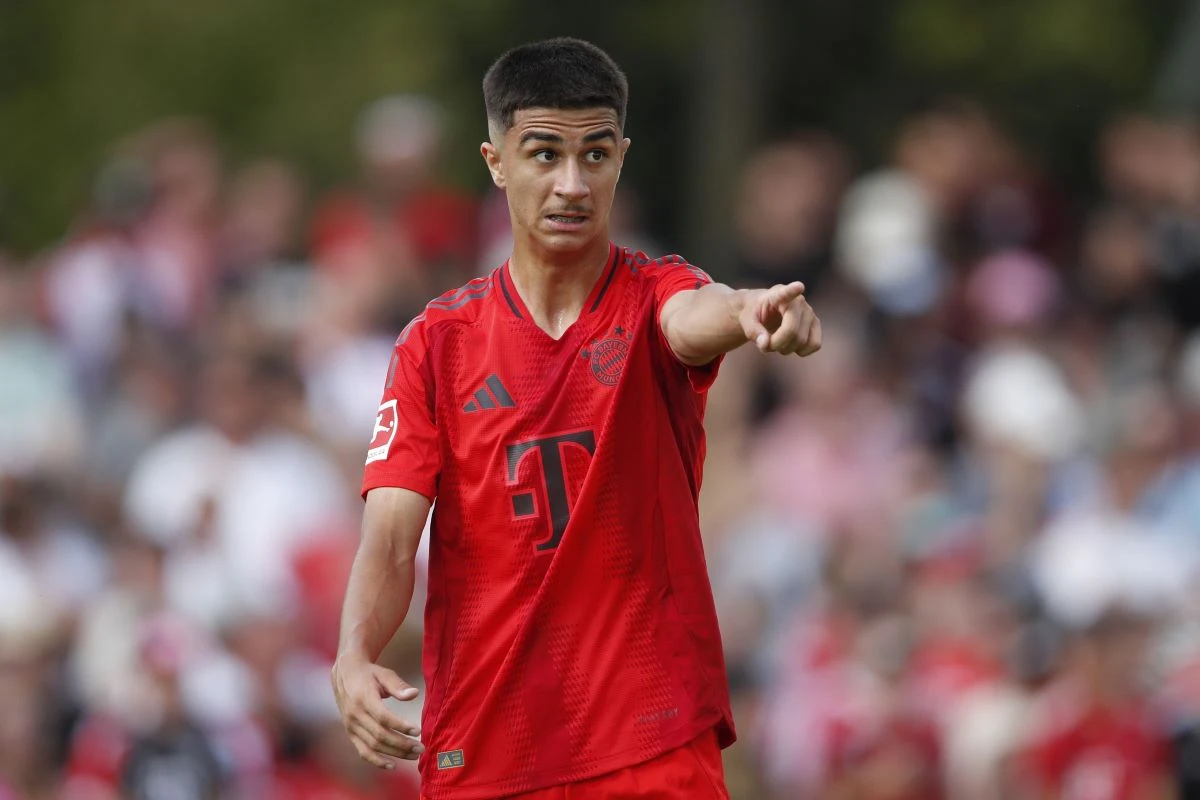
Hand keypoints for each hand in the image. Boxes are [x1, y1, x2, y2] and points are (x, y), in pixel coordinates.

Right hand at [332, 654, 423, 769]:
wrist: (345, 674)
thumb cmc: (370, 674)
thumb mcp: (384, 674)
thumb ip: (398, 685)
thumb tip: (413, 694)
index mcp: (363, 698)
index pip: (383, 717)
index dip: (400, 726)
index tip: (417, 731)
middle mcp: (355, 714)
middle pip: (380, 735)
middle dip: (402, 744)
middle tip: (421, 748)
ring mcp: (351, 726)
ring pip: (373, 745)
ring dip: (395, 753)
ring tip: (414, 755)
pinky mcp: (350, 733)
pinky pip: (363, 751)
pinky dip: (377, 761)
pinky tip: (393, 765)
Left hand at [740, 281, 821, 355]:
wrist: (765, 312)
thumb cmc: (755, 314)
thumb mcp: (746, 321)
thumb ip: (753, 331)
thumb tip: (765, 344)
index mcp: (777, 295)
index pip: (785, 293)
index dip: (792, 291)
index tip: (798, 286)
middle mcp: (798, 301)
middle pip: (792, 331)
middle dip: (776, 344)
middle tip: (765, 344)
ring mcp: (810, 312)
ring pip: (802, 341)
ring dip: (786, 349)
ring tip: (776, 343)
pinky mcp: (816, 324)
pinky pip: (815, 344)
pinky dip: (801, 351)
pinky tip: (791, 345)